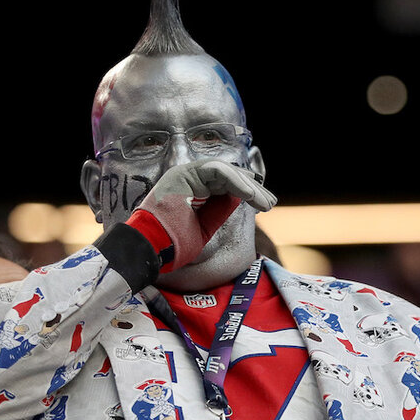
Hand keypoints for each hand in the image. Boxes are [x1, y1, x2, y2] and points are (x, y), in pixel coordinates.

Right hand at [130, 160, 275, 270]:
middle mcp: (188, 178)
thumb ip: (219, 209)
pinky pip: (216, 171)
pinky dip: (235, 181)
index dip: (246, 191)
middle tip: (270, 202)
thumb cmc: (172, 244)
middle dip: (252, 188)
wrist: (150, 249)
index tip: (264, 204)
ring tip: (264, 202)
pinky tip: (249, 195)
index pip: (225, 183)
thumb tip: (242, 197)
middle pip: (228, 175)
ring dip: (248, 186)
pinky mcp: (183, 174)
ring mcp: (184, 174)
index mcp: (192, 190)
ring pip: (225, 171)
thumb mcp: (204, 226)